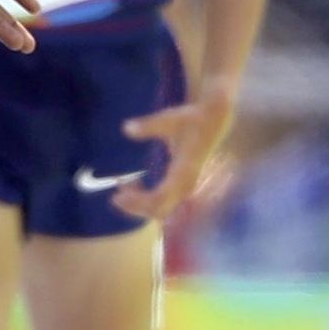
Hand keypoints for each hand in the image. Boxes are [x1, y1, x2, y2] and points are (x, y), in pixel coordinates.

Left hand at [113, 88, 235, 222]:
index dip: (138, 201)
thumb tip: (126, 127)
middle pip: (159, 210)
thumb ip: (148, 125)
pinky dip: (146, 198)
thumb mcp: (169, 119)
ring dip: (139, 202)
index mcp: (184, 171)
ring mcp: (185, 186)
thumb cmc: (190, 119)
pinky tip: (135, 182)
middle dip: (135, 207)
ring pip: (161, 209)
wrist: (213, 121)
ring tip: (122, 183)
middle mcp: (186, 183)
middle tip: (115, 196)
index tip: (118, 195)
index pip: (160, 198)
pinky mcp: (182, 185)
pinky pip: (164, 201)